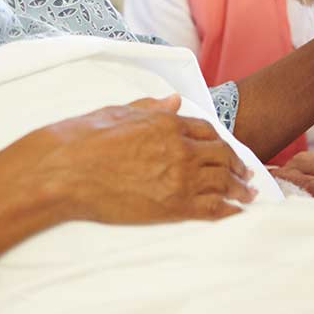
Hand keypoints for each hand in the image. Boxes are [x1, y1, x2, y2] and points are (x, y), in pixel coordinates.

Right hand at [20, 94, 256, 224]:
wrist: (64, 171)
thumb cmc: (83, 139)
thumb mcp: (118, 112)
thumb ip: (151, 107)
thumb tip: (174, 101)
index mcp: (166, 123)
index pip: (206, 131)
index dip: (220, 141)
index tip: (227, 150)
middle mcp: (179, 148)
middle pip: (221, 156)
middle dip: (237, 166)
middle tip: (247, 175)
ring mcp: (179, 178)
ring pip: (222, 182)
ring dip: (240, 188)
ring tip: (249, 195)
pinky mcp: (172, 206)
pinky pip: (212, 209)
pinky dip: (229, 210)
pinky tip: (237, 213)